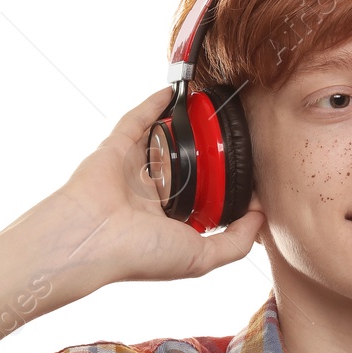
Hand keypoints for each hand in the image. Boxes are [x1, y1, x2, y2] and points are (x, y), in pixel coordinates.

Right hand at [41, 88, 265, 293]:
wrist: (92, 238)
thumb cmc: (140, 254)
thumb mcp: (201, 258)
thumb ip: (236, 242)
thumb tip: (260, 216)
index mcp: (167, 224)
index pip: (200, 203)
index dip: (224, 192)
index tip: (250, 178)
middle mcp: (149, 197)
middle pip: (184, 169)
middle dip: (206, 158)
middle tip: (235, 141)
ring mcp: (132, 171)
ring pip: (162, 143)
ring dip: (181, 128)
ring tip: (208, 113)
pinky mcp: (115, 149)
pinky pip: (137, 120)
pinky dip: (153, 105)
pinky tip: (173, 94)